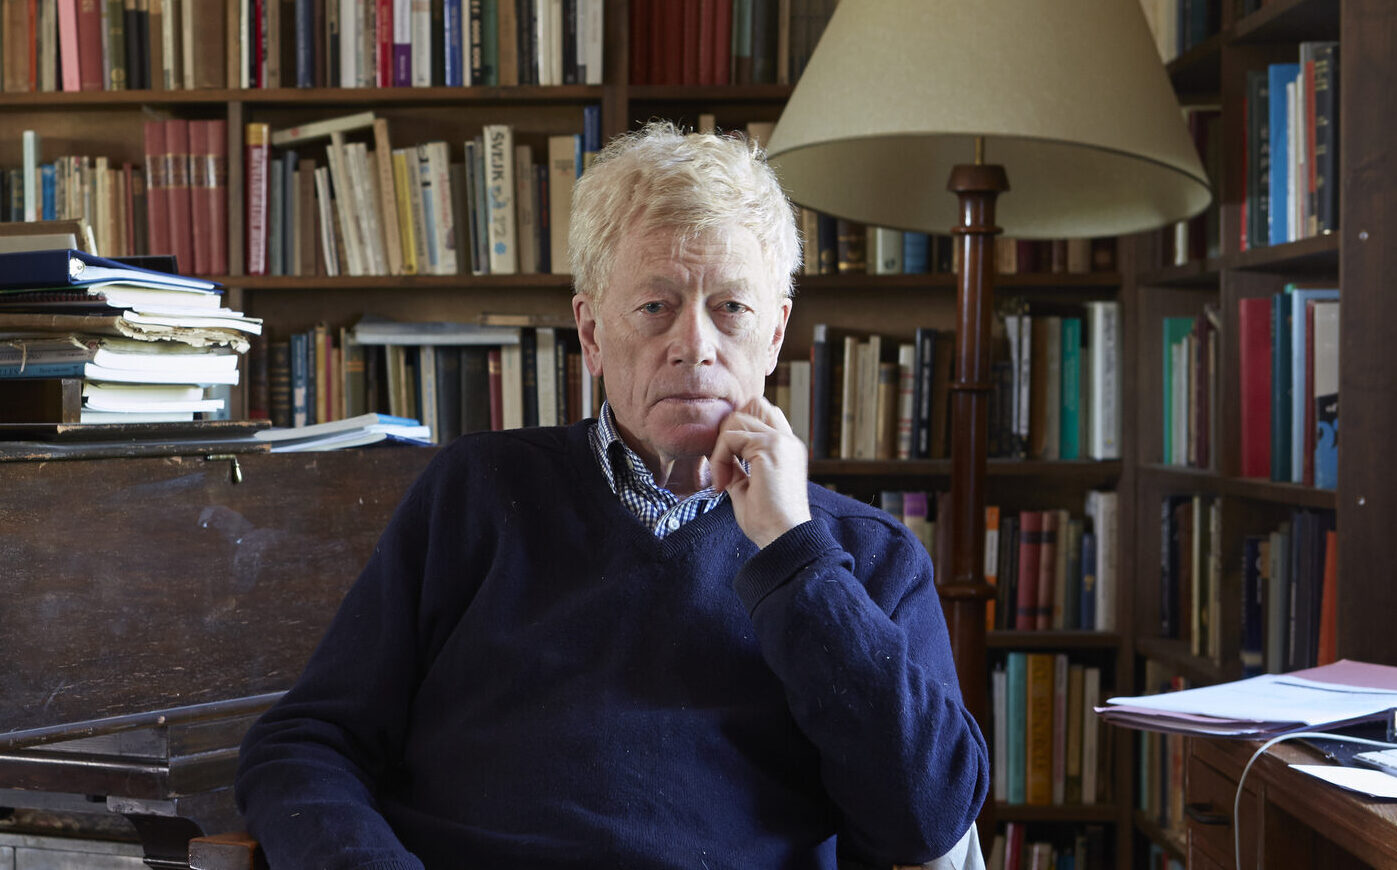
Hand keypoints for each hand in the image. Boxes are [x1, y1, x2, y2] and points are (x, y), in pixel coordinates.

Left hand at [710, 397, 811, 547]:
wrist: (782, 538)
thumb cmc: (767, 522)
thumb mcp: (747, 487)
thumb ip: (737, 466)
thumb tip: (719, 455)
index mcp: (786, 448)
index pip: (763, 414)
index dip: (738, 429)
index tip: (726, 465)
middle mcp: (787, 440)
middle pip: (753, 404)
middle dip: (729, 429)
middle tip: (722, 464)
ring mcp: (781, 441)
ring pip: (736, 419)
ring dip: (720, 448)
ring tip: (722, 479)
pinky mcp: (770, 446)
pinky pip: (729, 437)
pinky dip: (718, 459)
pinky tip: (722, 484)